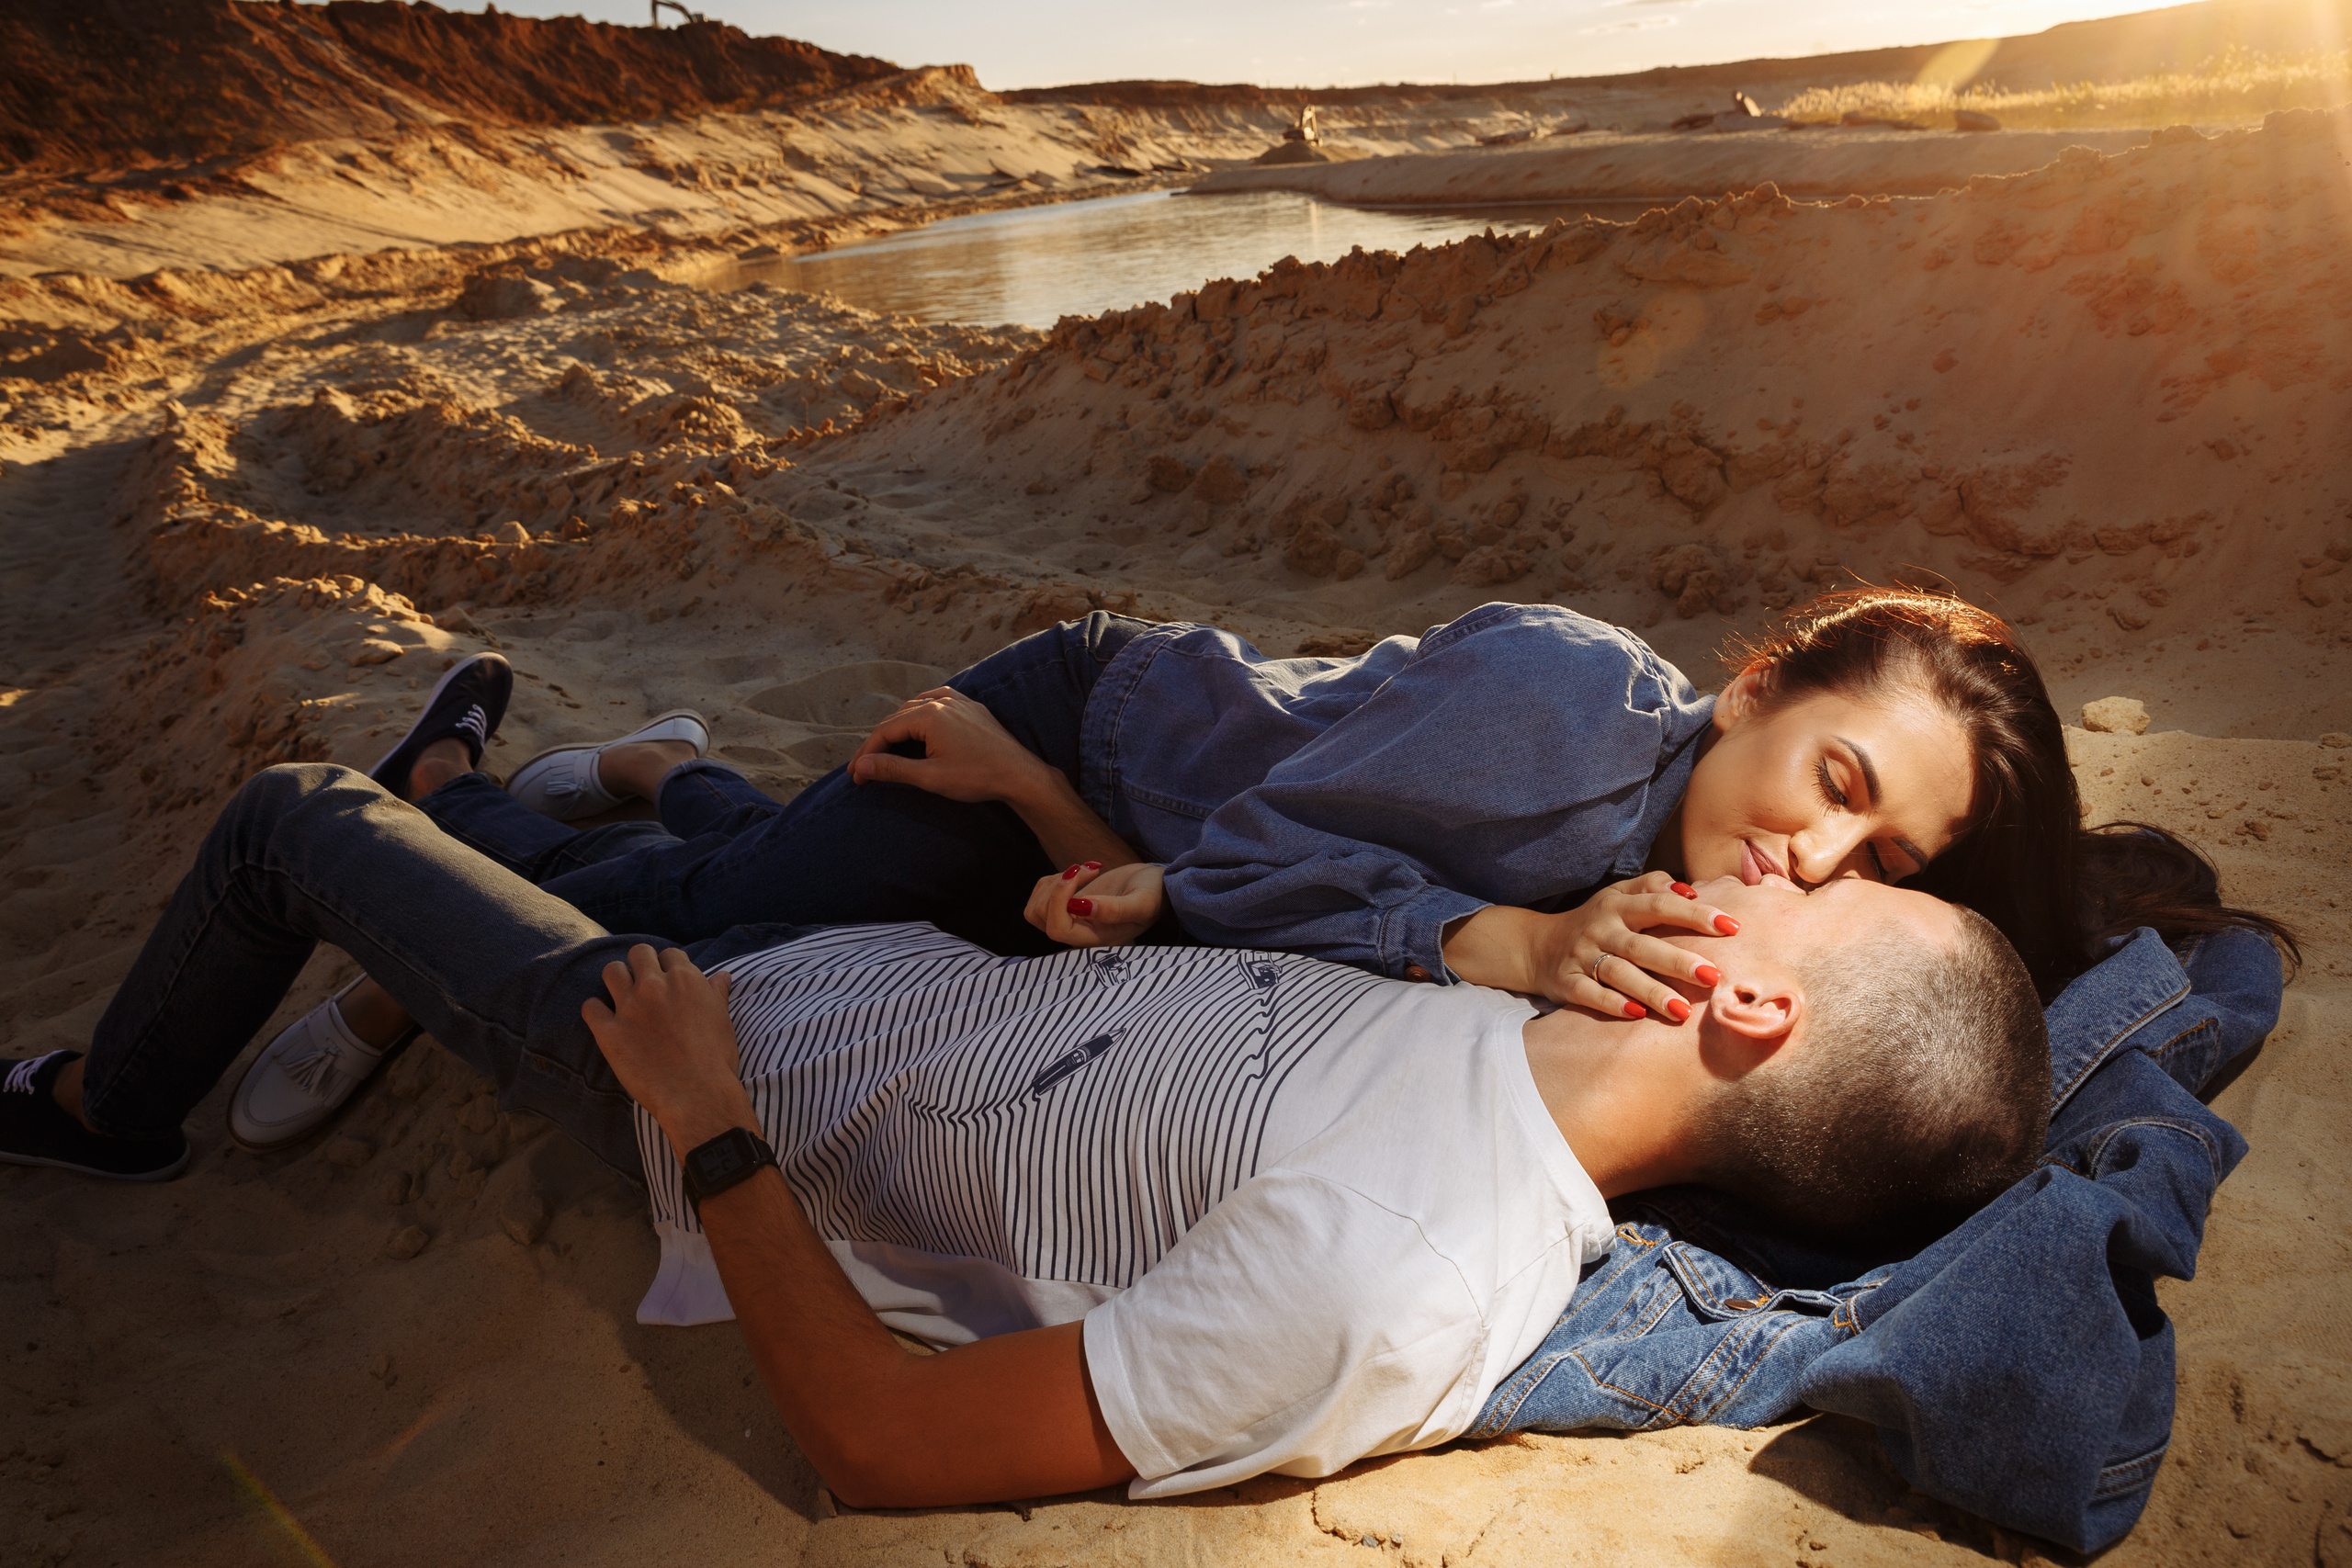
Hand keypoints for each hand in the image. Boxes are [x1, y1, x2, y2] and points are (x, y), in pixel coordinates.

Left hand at [580, 944, 750, 1152]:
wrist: (697, 1094)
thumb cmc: (715, 1057)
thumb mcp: (722, 1018)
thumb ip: (717, 992)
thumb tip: (722, 975)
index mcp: (685, 980)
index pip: (669, 954)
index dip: (668, 965)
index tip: (667, 978)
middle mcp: (654, 986)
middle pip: (638, 953)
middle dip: (640, 964)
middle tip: (643, 983)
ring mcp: (629, 1007)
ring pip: (611, 971)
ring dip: (616, 980)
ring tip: (622, 996)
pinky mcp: (609, 1032)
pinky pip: (590, 1007)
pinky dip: (595, 1010)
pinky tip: (604, 1019)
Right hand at [848, 687, 1053, 804]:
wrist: (1020, 775)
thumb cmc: (977, 777)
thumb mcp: (930, 777)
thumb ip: (893, 769)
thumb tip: (862, 765)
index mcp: (928, 714)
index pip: (885, 731)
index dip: (867, 754)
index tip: (856, 776)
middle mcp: (941, 700)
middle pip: (897, 719)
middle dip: (878, 744)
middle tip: (865, 769)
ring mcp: (958, 701)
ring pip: (915, 709)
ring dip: (897, 729)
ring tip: (885, 751)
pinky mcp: (971, 707)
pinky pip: (937, 702)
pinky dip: (920, 714)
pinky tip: (917, 724)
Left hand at [1024, 861, 1165, 947]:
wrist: (1157, 887)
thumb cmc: (1154, 896)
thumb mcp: (1142, 902)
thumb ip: (1115, 909)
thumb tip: (1081, 906)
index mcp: (1096, 939)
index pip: (1057, 929)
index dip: (1058, 901)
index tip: (1077, 874)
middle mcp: (1080, 934)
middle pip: (1041, 917)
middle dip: (1059, 886)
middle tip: (1089, 869)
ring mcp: (1071, 921)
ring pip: (1036, 908)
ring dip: (1055, 882)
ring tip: (1086, 870)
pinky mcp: (1067, 906)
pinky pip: (1042, 895)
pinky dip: (1056, 877)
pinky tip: (1083, 873)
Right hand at [1444, 872, 1733, 1019]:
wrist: (1536, 946)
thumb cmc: (1595, 922)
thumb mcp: (1618, 896)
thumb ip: (1652, 886)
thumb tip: (1691, 889)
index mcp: (1618, 905)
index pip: (1661, 905)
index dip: (1696, 914)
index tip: (1732, 927)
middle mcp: (1601, 929)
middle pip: (1642, 945)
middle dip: (1678, 961)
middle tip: (1713, 976)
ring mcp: (1581, 956)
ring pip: (1618, 973)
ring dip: (1650, 991)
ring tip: (1683, 1011)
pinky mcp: (1567, 983)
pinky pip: (1590, 995)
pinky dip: (1612, 1004)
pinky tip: (1637, 1016)